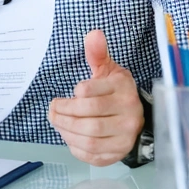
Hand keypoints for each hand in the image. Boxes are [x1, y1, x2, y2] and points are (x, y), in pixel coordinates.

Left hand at [47, 30, 143, 165]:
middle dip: (63, 114)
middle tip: (52, 111)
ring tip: (57, 122)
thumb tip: (93, 33)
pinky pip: (93, 155)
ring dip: (66, 131)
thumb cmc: (115, 91)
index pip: (88, 91)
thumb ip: (98, 53)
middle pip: (88, 117)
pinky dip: (75, 147)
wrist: (137, 117)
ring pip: (90, 138)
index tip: (64, 96)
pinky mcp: (119, 153)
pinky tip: (69, 137)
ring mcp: (125, 136)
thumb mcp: (108, 70)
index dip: (72, 94)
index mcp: (123, 89)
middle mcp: (129, 114)